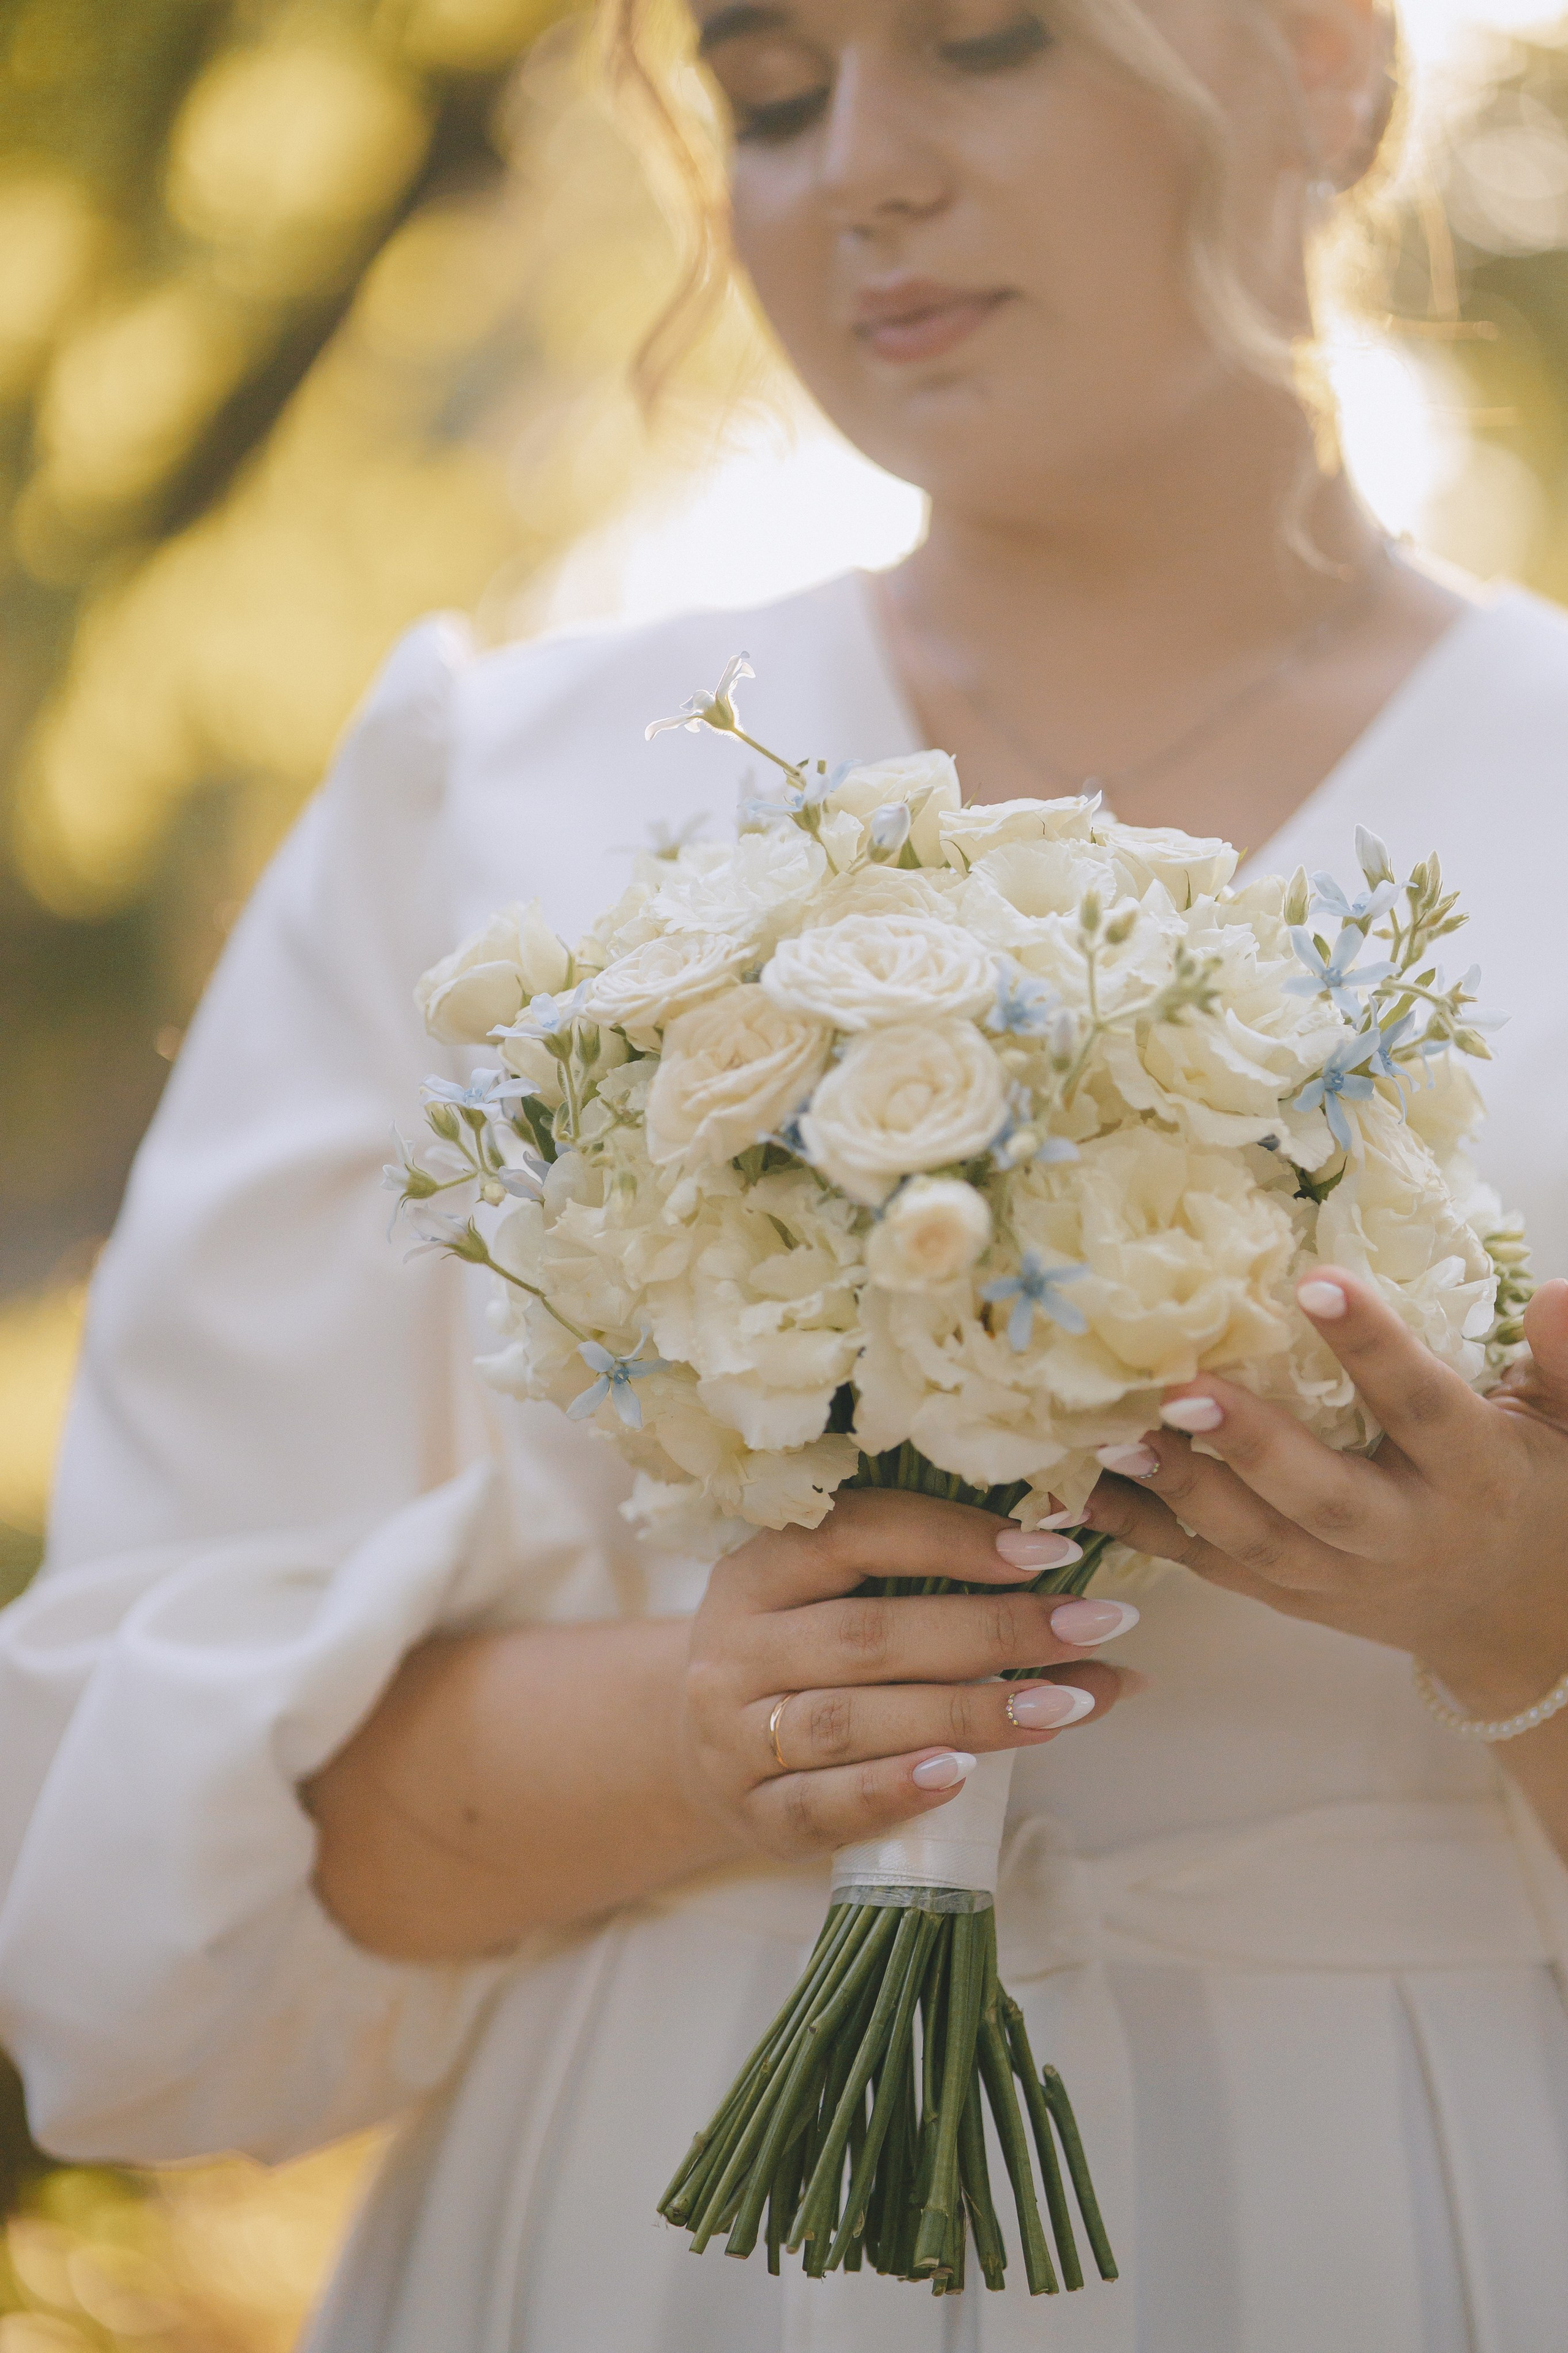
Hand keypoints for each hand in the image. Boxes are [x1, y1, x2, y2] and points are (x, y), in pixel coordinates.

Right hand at [680, 1488, 1142, 1862]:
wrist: (699, 1747)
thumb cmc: (803, 1654)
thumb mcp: (834, 1597)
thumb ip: (935, 1585)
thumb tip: (1088, 1598)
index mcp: (758, 1568)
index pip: (855, 1533)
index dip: (955, 1538)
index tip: (1054, 1551)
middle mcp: (736, 1646)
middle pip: (868, 1636)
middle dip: (993, 1630)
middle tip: (1094, 1627)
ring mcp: (734, 1736)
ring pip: (850, 1721)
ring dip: (967, 1714)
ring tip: (1062, 1706)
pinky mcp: (750, 1814)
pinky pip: (823, 1805)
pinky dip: (895, 1790)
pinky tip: (965, 1776)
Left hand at [1083, 1267, 1567, 1718]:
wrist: (1511, 1619)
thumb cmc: (1532, 1489)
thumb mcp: (1566, 1426)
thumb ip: (1566, 1362)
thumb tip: (1562, 1292)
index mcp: (1475, 1475)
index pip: (1424, 1407)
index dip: (1373, 1348)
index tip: (1315, 1280)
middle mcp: (1402, 1533)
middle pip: (1322, 1498)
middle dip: (1252, 1446)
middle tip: (1183, 1386)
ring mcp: (1338, 1578)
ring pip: (1254, 1544)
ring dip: (1178, 1490)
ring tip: (1111, 1433)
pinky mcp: (1288, 1598)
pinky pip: (1209, 1568)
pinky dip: (1144, 1530)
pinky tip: (1078, 1490)